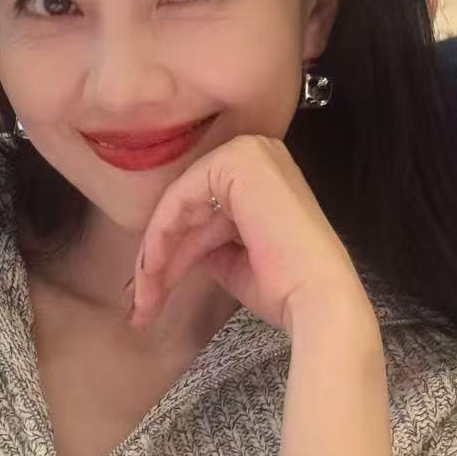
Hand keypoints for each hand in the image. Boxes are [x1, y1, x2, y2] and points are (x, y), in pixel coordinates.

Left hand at [130, 134, 368, 336]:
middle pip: (188, 206)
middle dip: (160, 257)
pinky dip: (161, 236)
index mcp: (262, 174)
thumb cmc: (283, 287)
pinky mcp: (236, 162)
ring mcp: (248, 153)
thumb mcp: (232, 259)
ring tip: (144, 299)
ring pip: (179, 204)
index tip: (151, 292)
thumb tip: (172, 245)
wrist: (314, 299)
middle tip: (141, 302)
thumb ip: (204, 241)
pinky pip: (180, 198)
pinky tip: (152, 270)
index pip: (202, 207)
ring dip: (155, 254)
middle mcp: (257, 153)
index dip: (173, 250)